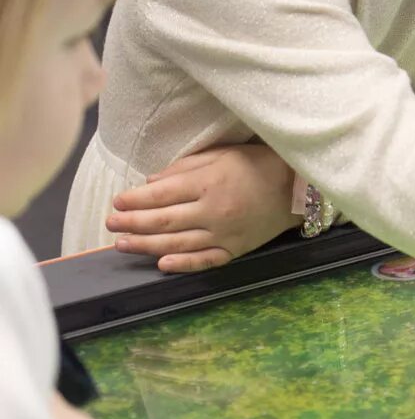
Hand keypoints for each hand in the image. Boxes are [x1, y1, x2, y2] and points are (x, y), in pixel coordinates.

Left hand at [108, 143, 299, 272]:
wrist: (300, 187)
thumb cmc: (260, 163)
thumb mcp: (223, 154)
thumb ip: (186, 167)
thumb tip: (151, 182)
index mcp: (210, 183)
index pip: (162, 194)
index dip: (135, 200)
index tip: (117, 202)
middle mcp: (214, 211)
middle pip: (163, 221)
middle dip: (132, 223)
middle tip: (110, 224)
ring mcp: (225, 234)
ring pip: (176, 244)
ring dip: (145, 246)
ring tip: (121, 244)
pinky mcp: (236, 249)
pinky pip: (204, 261)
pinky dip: (182, 264)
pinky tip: (161, 264)